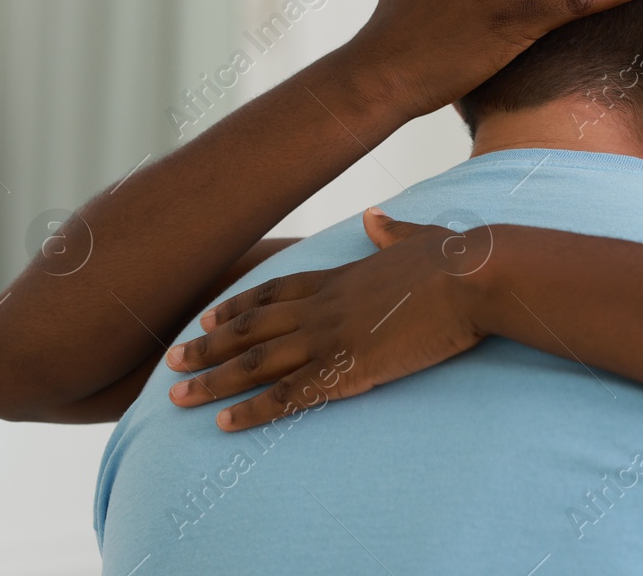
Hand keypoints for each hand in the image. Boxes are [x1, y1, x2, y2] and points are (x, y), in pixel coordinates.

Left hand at [164, 209, 490, 429]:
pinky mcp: (346, 369)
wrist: (472, 276)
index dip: (237, 306)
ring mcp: (331, 338)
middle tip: (170, 361)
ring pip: (256, 363)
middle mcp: (324, 307)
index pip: (274, 291)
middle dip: (207, 346)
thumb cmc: (455, 258)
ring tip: (176, 397)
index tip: (207, 316)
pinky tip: (224, 425)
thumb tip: (374, 217)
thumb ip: (390, 231)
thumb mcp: (416, 237)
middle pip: (251, 329)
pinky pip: (287, 396)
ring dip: (212, 381)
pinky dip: (252, 412)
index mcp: (340, 277)